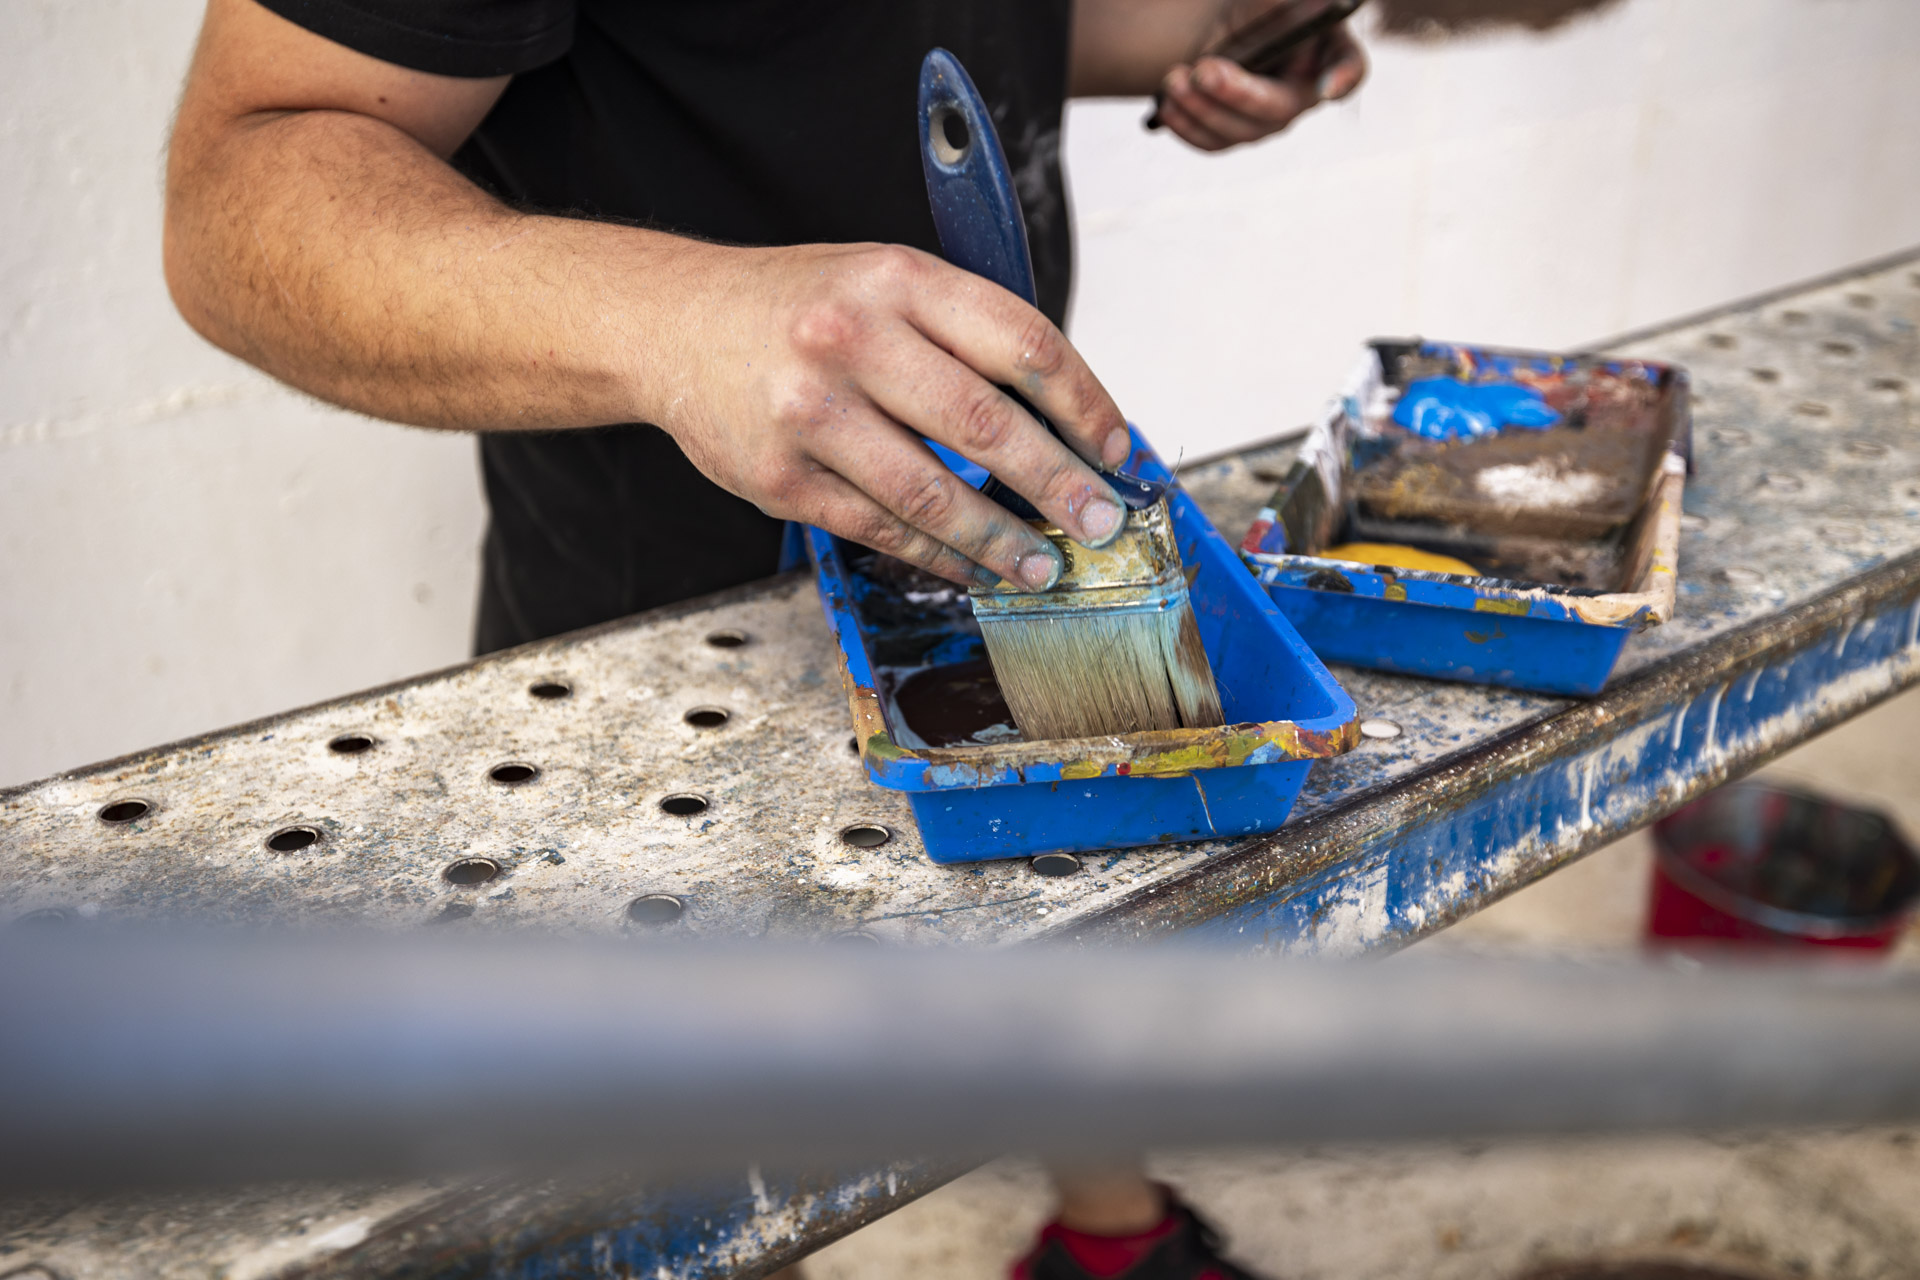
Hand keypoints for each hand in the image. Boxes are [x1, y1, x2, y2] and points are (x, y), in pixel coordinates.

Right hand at [655, 241, 1134, 591]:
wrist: (674, 326)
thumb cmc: (798, 306)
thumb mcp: (884, 281)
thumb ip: (963, 334)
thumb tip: (1064, 422)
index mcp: (896, 278)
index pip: (1019, 342)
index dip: (1084, 403)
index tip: (1117, 448)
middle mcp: (850, 339)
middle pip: (984, 423)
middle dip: (1059, 483)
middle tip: (1103, 520)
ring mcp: (809, 413)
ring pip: (931, 493)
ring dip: (1002, 539)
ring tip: (1047, 564)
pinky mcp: (781, 478)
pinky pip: (880, 528)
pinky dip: (938, 555)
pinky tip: (974, 567)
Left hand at [1156, 6, 1366, 151]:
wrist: (1217, 31)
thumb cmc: (1254, 10)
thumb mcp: (1262, 2)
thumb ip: (1276, 5)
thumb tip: (1307, 4)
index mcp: (1326, 50)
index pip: (1350, 67)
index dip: (1342, 78)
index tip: (1327, 87)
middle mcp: (1303, 92)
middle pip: (1279, 108)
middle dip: (1238, 93)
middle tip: (1205, 71)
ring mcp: (1269, 121)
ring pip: (1240, 131)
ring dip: (1202, 108)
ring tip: (1173, 78)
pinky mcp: (1236, 135)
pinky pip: (1213, 143)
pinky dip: (1186, 124)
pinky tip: (1167, 104)